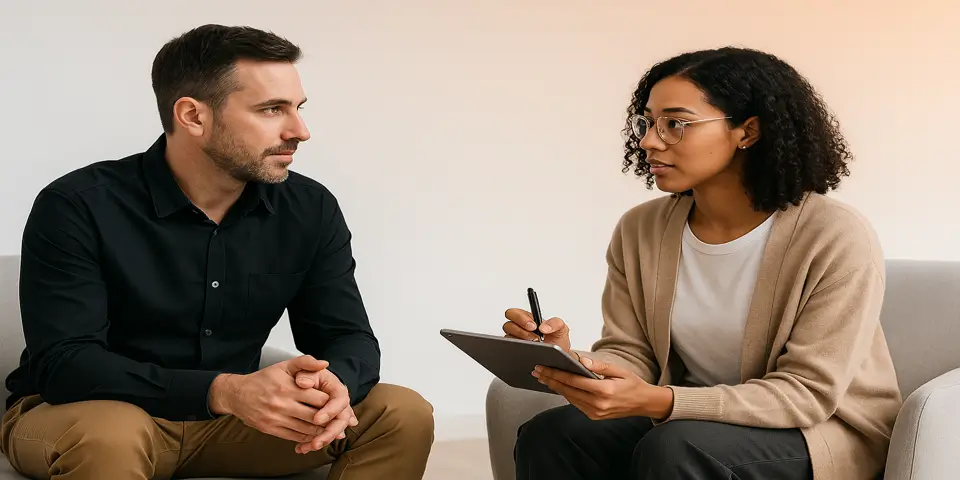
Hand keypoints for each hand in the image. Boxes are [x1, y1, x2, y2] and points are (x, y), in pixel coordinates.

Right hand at [208, 355, 330, 443]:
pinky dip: (306, 437)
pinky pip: (294, 436)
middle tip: (339, 419)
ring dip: (320, 431)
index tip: (337, 403)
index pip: (320, 399)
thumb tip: (325, 364)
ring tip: (329, 427)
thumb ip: (306, 362)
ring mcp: (275, 418)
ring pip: (306, 429)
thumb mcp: (284, 366)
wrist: (237, 394)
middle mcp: (282, 404)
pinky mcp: (270, 429)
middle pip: (315, 416)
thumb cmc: (263, 379)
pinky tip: (313, 434)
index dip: (332, 402)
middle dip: (329, 419)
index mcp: (288, 387)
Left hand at [291, 367, 357, 453]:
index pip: (339, 401)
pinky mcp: (324, 425)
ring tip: (307, 448)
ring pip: (332, 432)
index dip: (330, 411)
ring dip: (320, 441)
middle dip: (329, 433)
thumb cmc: (306, 373)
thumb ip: (306, 367)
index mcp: (337, 390)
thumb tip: (303, 382)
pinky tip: (300, 448)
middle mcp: (339, 405)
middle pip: (340, 421)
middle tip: (316, 442)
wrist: (305, 380)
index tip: (317, 418)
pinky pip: (321, 435)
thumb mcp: (305, 367)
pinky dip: (311, 442)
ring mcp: (333, 417)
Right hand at [503, 308, 570, 352]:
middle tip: (534, 337)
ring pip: (508, 337)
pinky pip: (509, 349)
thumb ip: (555, 323)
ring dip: (522, 340)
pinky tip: (529, 351)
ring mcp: (515, 341)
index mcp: (527, 320)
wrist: (558, 360)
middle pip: (508, 324)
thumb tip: (543, 327)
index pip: (514, 313)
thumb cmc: (557, 343)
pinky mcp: (514, 351)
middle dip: (520, 329)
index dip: (521, 318)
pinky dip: (517, 349)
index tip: (533, 326)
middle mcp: (518, 329)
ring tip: (535, 345)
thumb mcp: (561, 329)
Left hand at [532, 355, 673, 420]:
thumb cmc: (632, 384)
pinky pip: (576, 403)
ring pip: (570, 398)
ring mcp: (595, 413)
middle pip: (568, 390)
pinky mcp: (594, 416)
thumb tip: (579, 360)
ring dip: (556, 387)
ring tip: (544, 377)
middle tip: (537, 371)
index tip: (543, 367)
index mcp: (604, 391)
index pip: (574, 381)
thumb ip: (599, 365)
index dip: (556, 373)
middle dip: (551, 380)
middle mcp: (598, 404)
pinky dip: (566, 394)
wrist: (644, 403)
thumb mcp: (619, 370)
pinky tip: (558, 386)